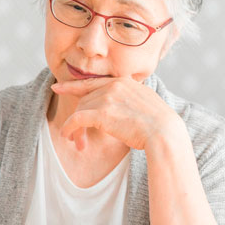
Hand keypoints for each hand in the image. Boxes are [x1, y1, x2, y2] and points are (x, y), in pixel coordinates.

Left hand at [50, 77, 181, 150]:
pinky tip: (68, 136)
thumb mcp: (147, 103)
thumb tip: (127, 106)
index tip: (59, 88)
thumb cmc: (160, 124)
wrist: (164, 132)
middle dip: (76, 116)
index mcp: (124, 81)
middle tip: (71, 133)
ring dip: (75, 128)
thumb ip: (132, 99)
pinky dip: (69, 128)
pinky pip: (76, 119)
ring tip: (76, 142)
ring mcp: (107, 97)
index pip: (93, 82)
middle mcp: (114, 85)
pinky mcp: (101, 113)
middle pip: (85, 98)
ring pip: (80, 109)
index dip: (74, 86)